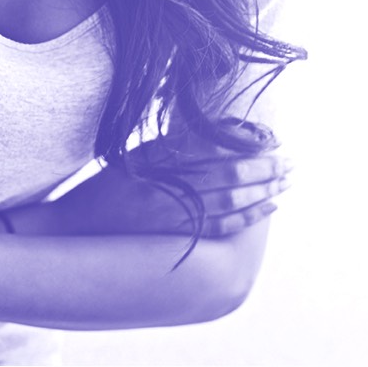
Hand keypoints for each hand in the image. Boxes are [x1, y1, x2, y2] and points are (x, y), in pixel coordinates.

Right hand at [48, 133, 290, 237]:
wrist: (76, 228)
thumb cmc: (110, 186)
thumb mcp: (140, 155)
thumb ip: (177, 144)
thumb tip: (222, 130)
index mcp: (162, 159)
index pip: (217, 146)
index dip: (250, 142)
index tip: (272, 137)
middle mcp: (171, 186)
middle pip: (232, 173)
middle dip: (267, 166)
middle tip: (290, 160)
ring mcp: (175, 214)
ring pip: (233, 200)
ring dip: (266, 188)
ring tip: (287, 178)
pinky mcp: (176, 236)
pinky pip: (222, 226)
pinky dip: (249, 215)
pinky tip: (270, 205)